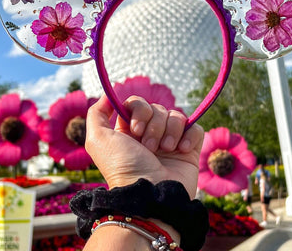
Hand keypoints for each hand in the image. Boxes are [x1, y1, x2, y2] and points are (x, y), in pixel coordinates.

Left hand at [85, 94, 203, 197]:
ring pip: (176, 116)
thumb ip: (96, 114)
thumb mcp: (98, 140)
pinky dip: (189, 137)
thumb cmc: (122, 168)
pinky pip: (195, 128)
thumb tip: (108, 96)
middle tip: (148, 146)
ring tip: (165, 151)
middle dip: (154, 125)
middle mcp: (150, 134)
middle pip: (158, 108)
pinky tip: (181, 151)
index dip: (139, 110)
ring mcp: (171, 141)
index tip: (135, 129)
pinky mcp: (189, 149)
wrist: (150, 195)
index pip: (138, 103)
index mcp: (130, 130)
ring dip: (170, 132)